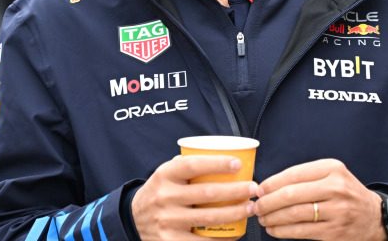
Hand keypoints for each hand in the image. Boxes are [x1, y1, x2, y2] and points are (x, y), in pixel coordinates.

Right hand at [132, 155, 256, 240]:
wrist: (134, 219)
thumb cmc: (159, 192)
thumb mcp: (165, 173)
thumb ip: (187, 165)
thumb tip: (222, 155)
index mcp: (164, 175)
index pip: (192, 165)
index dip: (217, 163)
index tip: (238, 164)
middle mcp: (165, 197)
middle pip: (207, 193)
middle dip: (235, 191)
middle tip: (253, 188)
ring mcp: (168, 221)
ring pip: (209, 218)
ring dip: (235, 213)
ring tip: (250, 207)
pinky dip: (223, 238)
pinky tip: (236, 232)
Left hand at [254, 159, 385, 240]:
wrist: (374, 217)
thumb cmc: (346, 194)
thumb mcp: (332, 175)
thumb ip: (305, 177)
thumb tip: (269, 186)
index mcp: (333, 169)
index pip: (294, 174)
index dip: (272, 183)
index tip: (259, 189)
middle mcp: (336, 188)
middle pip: (291, 195)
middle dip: (268, 202)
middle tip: (256, 206)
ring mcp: (336, 211)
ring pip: (294, 214)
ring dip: (272, 217)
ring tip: (262, 218)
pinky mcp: (334, 232)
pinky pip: (301, 231)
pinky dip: (282, 231)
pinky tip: (274, 229)